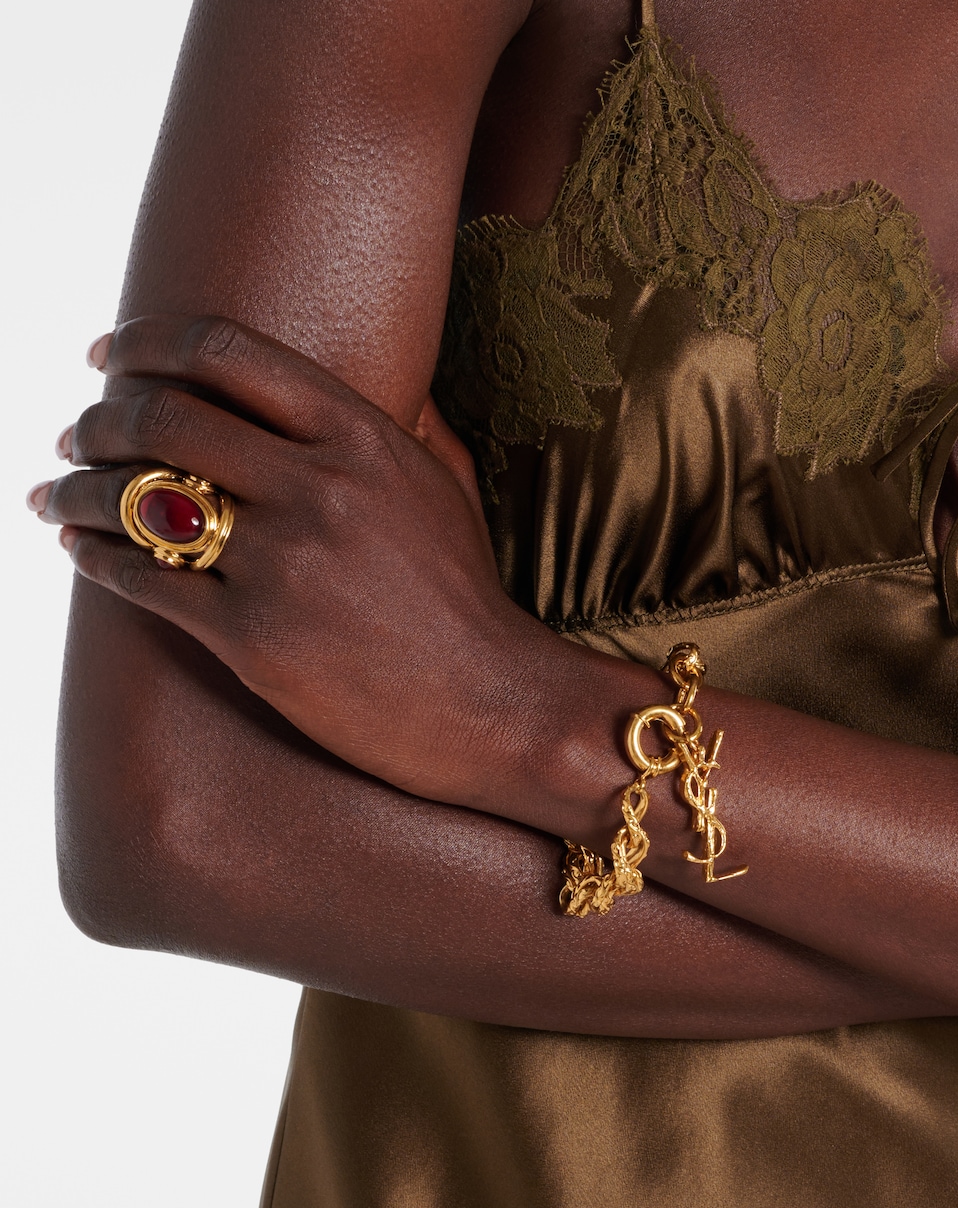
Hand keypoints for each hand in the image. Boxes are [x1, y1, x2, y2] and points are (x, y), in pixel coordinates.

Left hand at [34, 314, 547, 802]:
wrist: (494, 704)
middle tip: (74, 431)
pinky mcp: (254, 639)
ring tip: (55, 493)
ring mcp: (284, 564)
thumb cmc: (468, 597)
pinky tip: (78, 552)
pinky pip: (144, 582)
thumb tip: (378, 376)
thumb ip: (404, 422)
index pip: (227, 352)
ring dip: (78, 489)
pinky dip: (95, 560)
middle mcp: (318, 488)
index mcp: (363, 438)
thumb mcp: (448, 489)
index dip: (147, 344)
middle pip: (166, 418)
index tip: (108, 356)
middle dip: (99, 418)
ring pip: (139, 501)